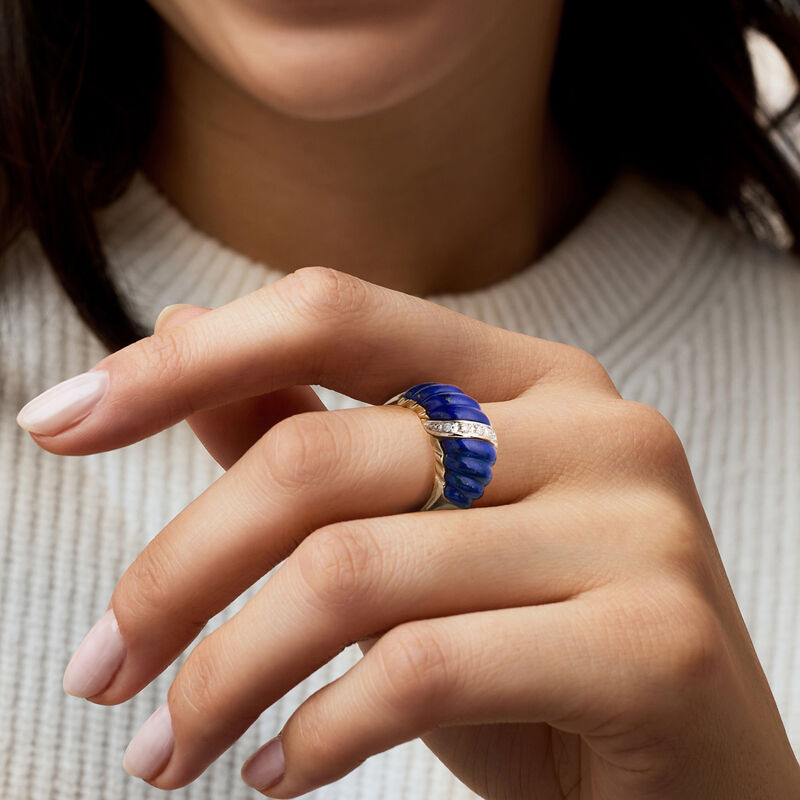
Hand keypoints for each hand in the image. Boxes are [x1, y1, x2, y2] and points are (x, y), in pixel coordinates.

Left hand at [25, 267, 798, 797]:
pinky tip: (281, 768)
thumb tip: (182, 338)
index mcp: (534, 380)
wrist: (696, 782)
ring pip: (353, 574)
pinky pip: (422, 671)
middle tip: (101, 664)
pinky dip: (321, 733)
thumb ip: (311, 430)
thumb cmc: (543, 658)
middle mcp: (592, 426)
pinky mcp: (651, 640)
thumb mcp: (420, 540)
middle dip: (179, 568)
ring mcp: (632, 524)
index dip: (186, 357)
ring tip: (174, 748)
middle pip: (319, 457)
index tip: (60, 418)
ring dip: (227, 674)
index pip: (335, 312)